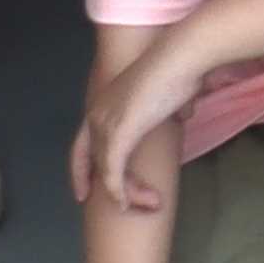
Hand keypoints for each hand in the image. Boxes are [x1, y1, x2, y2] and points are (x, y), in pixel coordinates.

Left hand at [70, 36, 212, 220]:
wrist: (181, 58)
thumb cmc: (180, 68)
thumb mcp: (168, 93)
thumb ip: (170, 107)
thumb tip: (182, 114)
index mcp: (103, 103)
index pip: (81, 146)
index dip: (81, 172)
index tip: (83, 195)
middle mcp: (97, 114)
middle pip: (98, 164)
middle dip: (118, 189)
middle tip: (135, 205)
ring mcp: (105, 124)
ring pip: (109, 172)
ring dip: (131, 192)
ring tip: (153, 202)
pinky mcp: (119, 134)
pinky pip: (113, 174)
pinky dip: (120, 192)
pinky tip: (128, 203)